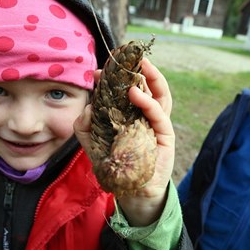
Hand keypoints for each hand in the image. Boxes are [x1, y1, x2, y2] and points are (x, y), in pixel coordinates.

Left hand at [74, 58, 173, 225]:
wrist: (132, 191)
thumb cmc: (115, 166)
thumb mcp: (93, 144)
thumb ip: (85, 126)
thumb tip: (87, 107)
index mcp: (130, 113)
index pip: (126, 89)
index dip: (114, 78)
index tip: (97, 71)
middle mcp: (146, 115)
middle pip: (147, 86)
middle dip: (138, 70)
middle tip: (125, 57)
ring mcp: (157, 124)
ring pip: (160, 94)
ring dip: (151, 78)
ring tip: (138, 68)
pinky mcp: (165, 135)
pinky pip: (159, 114)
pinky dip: (149, 101)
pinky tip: (136, 93)